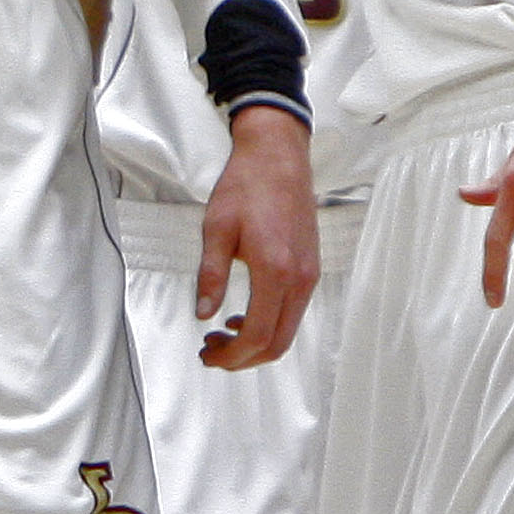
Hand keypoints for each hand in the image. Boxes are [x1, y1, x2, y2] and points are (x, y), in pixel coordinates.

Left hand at [198, 104, 317, 368]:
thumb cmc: (246, 186)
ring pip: (288, 330)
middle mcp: (299, 279)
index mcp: (275, 271)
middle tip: (212, 352)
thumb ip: (210, 275)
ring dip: (256, 342)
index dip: (232, 356)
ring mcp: (309, 274)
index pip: (258, 335)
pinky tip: (243, 315)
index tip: (208, 355)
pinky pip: (293, 311)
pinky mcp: (310, 267)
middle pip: (278, 343)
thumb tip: (202, 314)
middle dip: (243, 358)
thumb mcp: (216, 228)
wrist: (278, 156)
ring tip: (221, 334)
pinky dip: (270, 324)